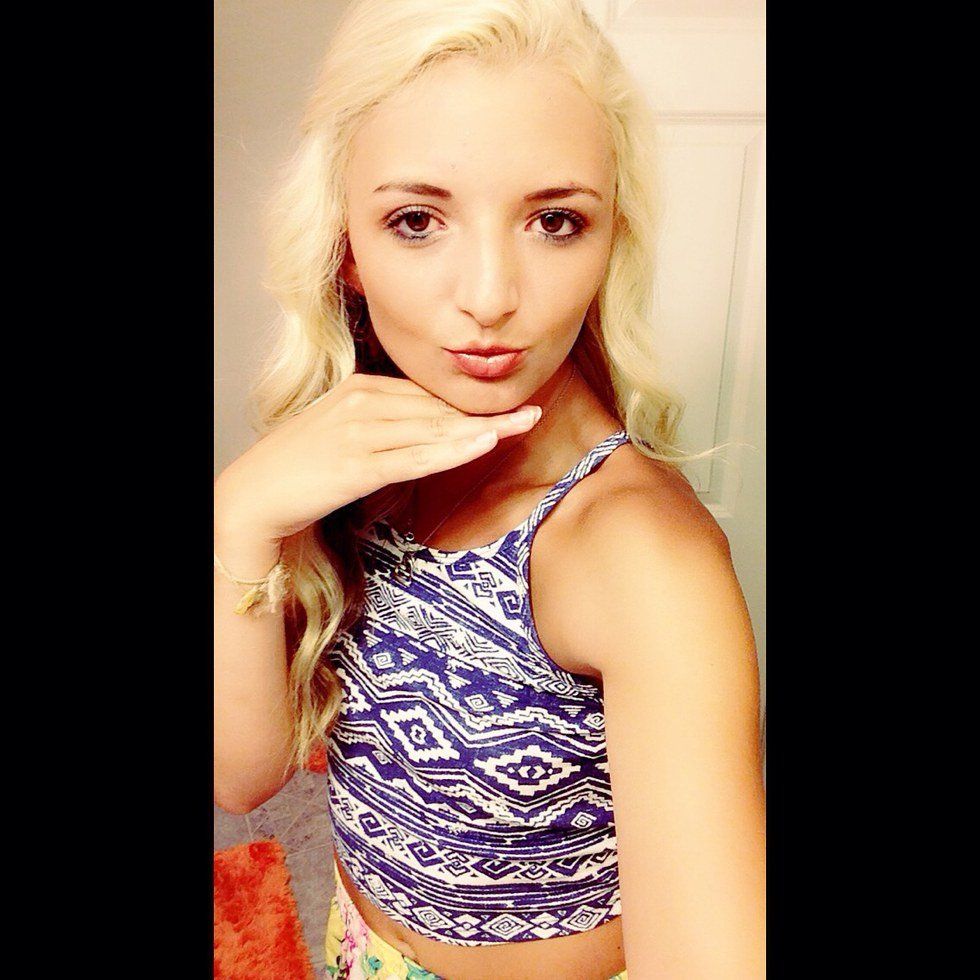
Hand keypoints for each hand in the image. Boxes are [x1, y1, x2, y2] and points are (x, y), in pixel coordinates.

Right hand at [214, 372, 540, 542]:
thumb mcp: (343, 430)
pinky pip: (417, 456)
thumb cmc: (300, 466)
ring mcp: (360, 431)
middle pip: (438, 407)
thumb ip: (383, 423)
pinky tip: (485, 444)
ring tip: (524, 424)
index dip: (470, 403)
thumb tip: (426, 428)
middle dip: (488, 411)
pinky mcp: (358, 463)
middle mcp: (364, 402)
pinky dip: (454, 449)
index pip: (428, 395)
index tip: (508, 404)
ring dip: (483, 428)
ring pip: (434, 429)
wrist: (256, 494)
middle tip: (532, 410)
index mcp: (361, 387)